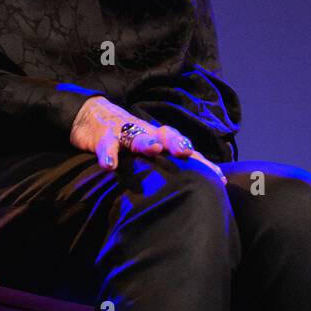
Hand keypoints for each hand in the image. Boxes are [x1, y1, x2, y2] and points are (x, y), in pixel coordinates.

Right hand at [69, 96, 226, 183]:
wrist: (91, 115)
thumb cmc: (125, 139)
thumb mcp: (144, 151)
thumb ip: (163, 167)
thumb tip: (191, 195)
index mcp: (158, 139)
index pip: (184, 148)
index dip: (201, 161)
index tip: (219, 178)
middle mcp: (145, 133)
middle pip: (164, 134)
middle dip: (177, 142)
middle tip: (187, 151)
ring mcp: (123, 132)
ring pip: (135, 134)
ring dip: (144, 141)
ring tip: (152, 149)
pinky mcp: (103, 136)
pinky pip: (106, 145)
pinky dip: (108, 154)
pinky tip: (109, 165)